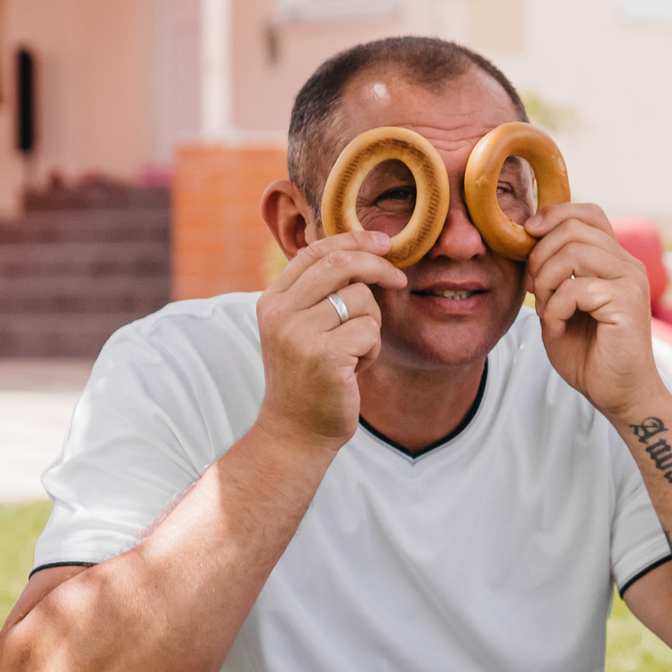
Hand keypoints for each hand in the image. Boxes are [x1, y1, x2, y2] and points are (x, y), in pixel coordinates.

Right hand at [253, 231, 408, 448]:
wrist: (296, 431)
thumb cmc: (310, 376)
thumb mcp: (303, 327)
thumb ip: (320, 292)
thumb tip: (365, 249)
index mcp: (272, 300)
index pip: (316, 251)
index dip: (354, 239)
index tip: (385, 242)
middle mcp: (279, 313)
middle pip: (342, 264)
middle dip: (379, 268)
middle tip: (399, 280)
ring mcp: (298, 335)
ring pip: (362, 300)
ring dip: (372, 325)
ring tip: (354, 351)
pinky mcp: (324, 357)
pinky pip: (370, 331)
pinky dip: (373, 350)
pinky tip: (355, 369)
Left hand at [524, 203, 661, 420]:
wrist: (619, 395)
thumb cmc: (590, 355)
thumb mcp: (563, 306)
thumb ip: (554, 275)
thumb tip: (529, 242)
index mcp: (615, 261)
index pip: (589, 214)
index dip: (555, 215)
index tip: (529, 236)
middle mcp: (628, 265)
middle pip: (575, 228)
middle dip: (540, 254)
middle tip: (532, 287)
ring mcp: (631, 281)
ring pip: (573, 252)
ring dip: (546, 280)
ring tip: (544, 309)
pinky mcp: (627, 302)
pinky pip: (575, 289)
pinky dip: (555, 308)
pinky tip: (556, 326)